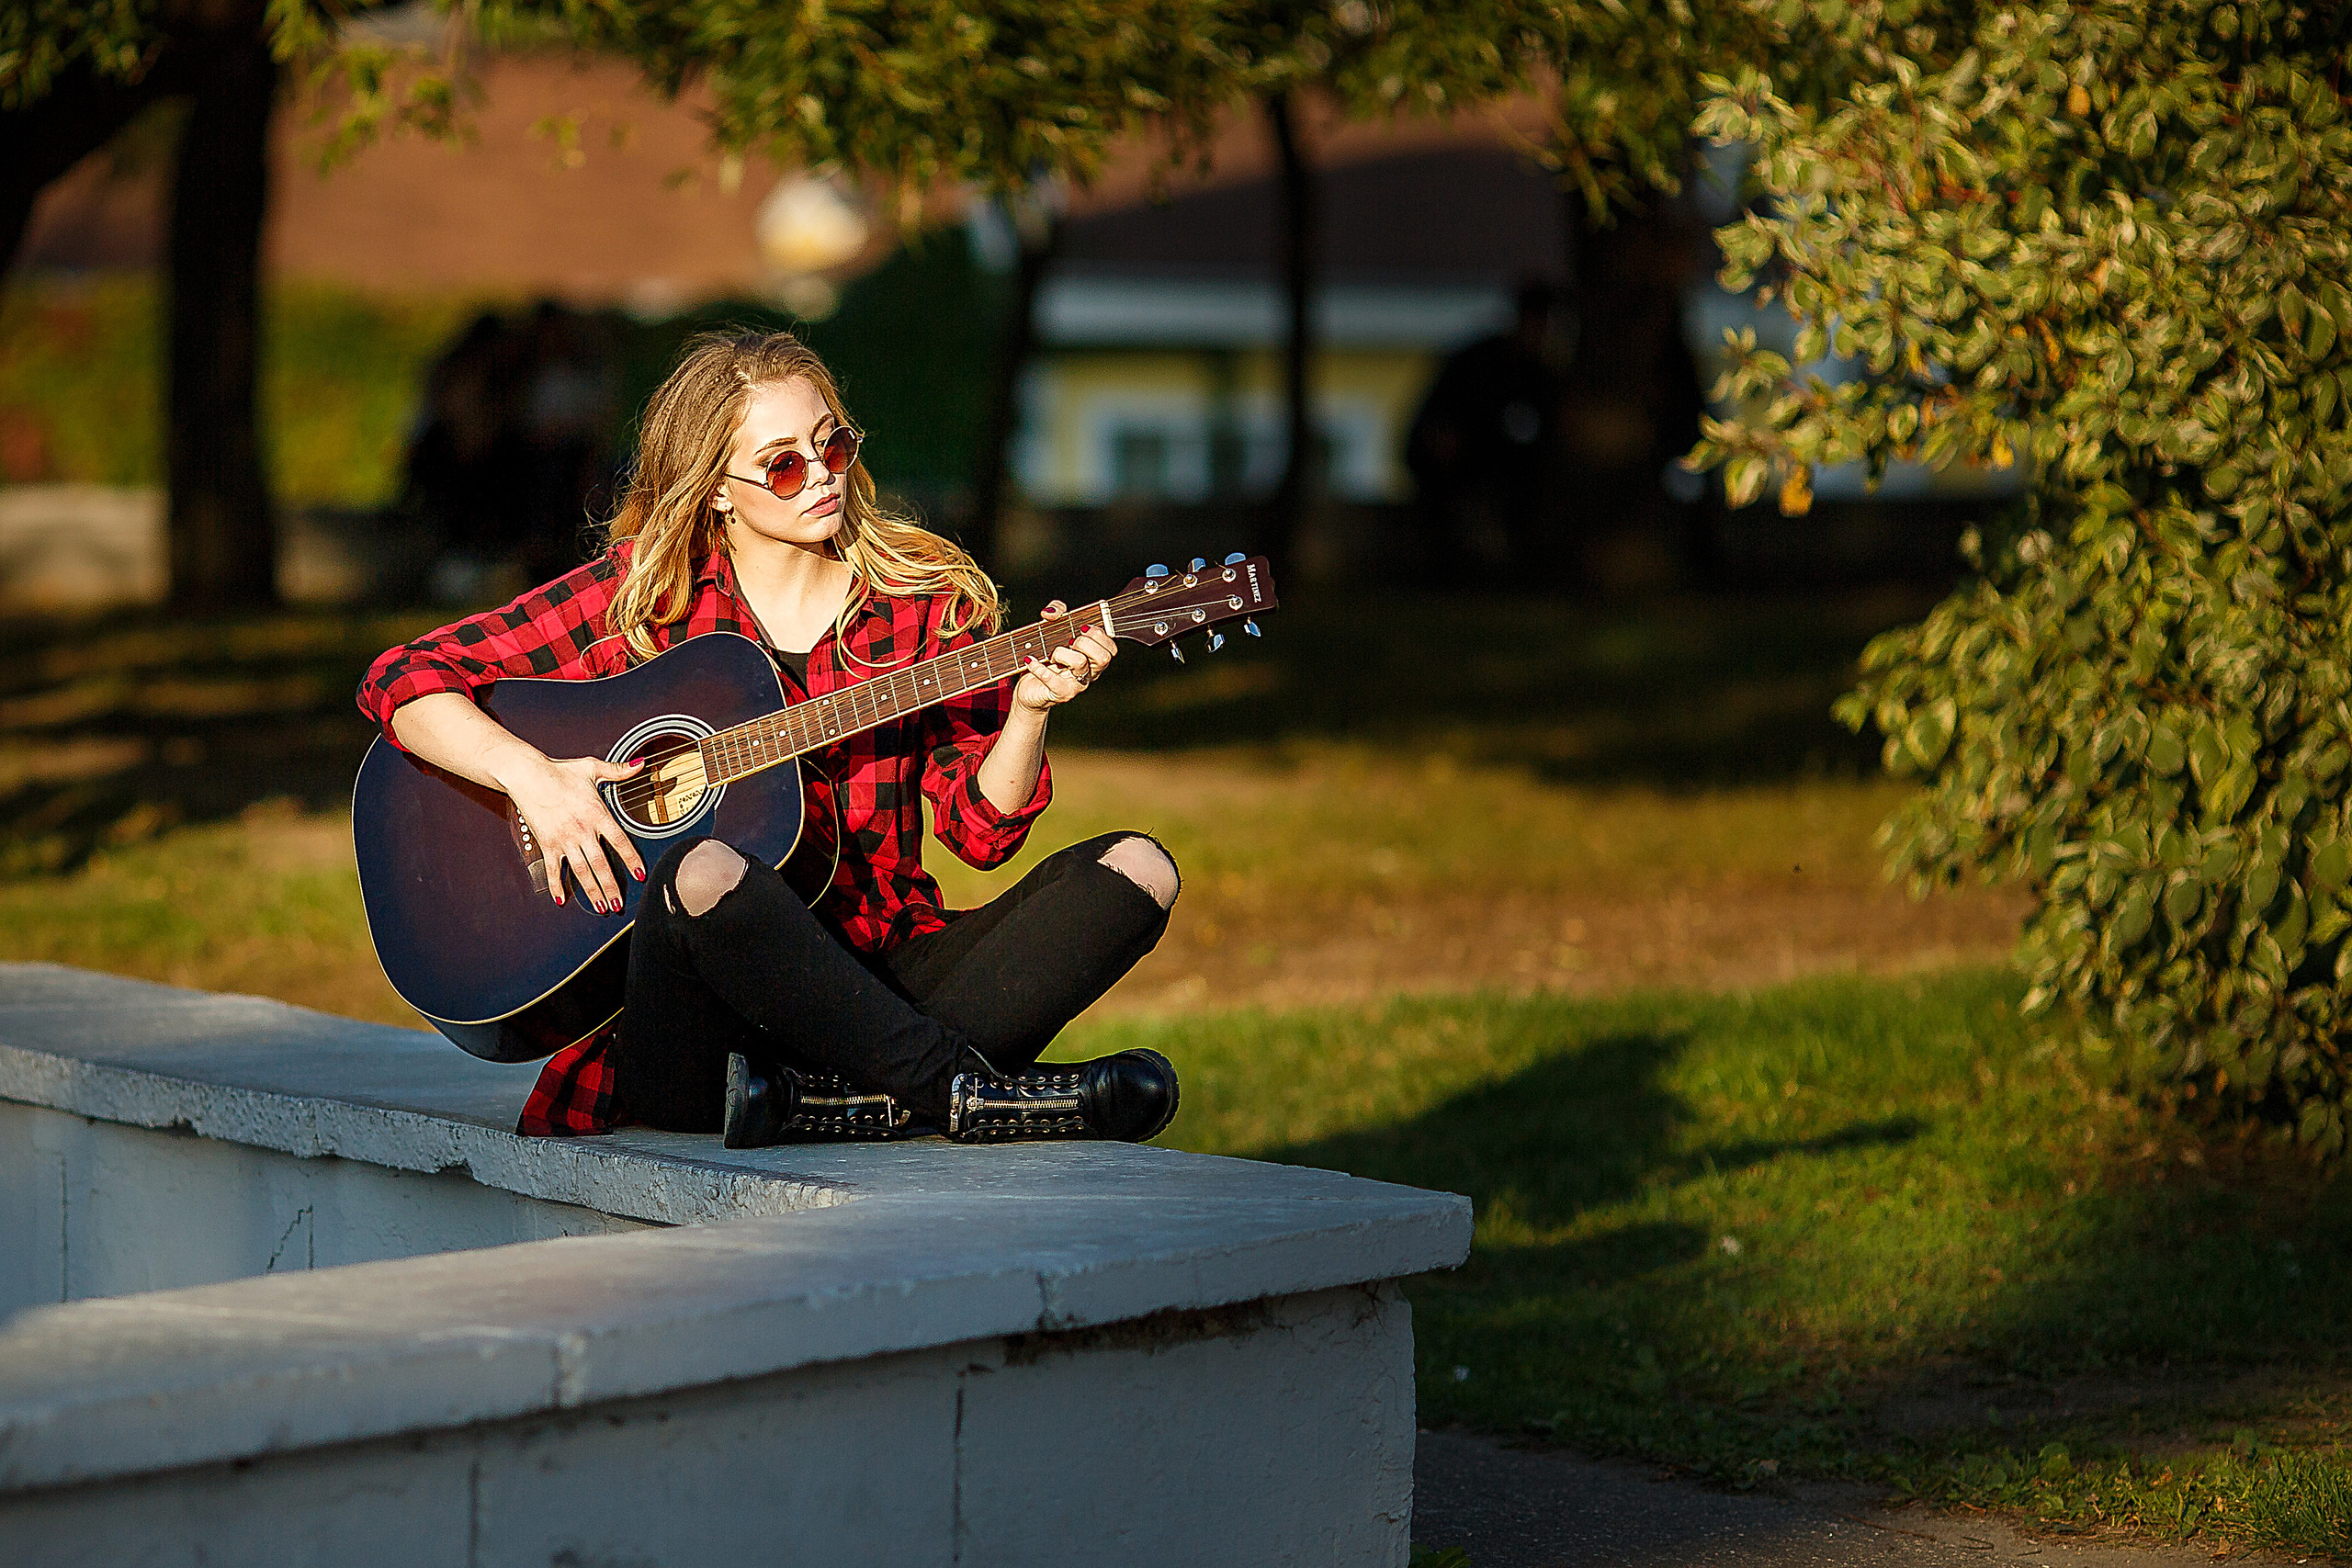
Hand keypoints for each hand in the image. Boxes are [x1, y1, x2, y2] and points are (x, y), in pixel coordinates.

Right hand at [498, 750, 647, 912]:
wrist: (527, 774)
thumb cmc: (559, 771)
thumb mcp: (592, 768)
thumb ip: (618, 770)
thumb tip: (640, 763)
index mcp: (597, 813)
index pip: (620, 841)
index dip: (631, 859)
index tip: (639, 875)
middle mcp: (581, 829)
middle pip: (600, 864)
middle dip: (611, 886)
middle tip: (619, 903)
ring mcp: (563, 839)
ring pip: (580, 871)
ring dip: (591, 891)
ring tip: (601, 907)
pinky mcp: (546, 843)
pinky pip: (552, 868)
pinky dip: (556, 885)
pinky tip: (562, 899)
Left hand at [1013, 601, 1117, 715]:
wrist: (1029, 688)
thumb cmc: (1044, 658)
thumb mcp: (1052, 629)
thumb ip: (1057, 611)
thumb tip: (1052, 613)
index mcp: (1093, 659)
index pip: (1111, 648)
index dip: (1098, 634)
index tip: (1082, 628)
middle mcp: (1089, 673)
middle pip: (1103, 657)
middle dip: (1084, 642)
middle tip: (1068, 643)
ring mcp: (1076, 685)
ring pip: (1079, 663)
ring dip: (1060, 653)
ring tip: (1049, 655)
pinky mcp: (1060, 693)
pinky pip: (1052, 678)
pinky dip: (1038, 667)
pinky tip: (1030, 661)